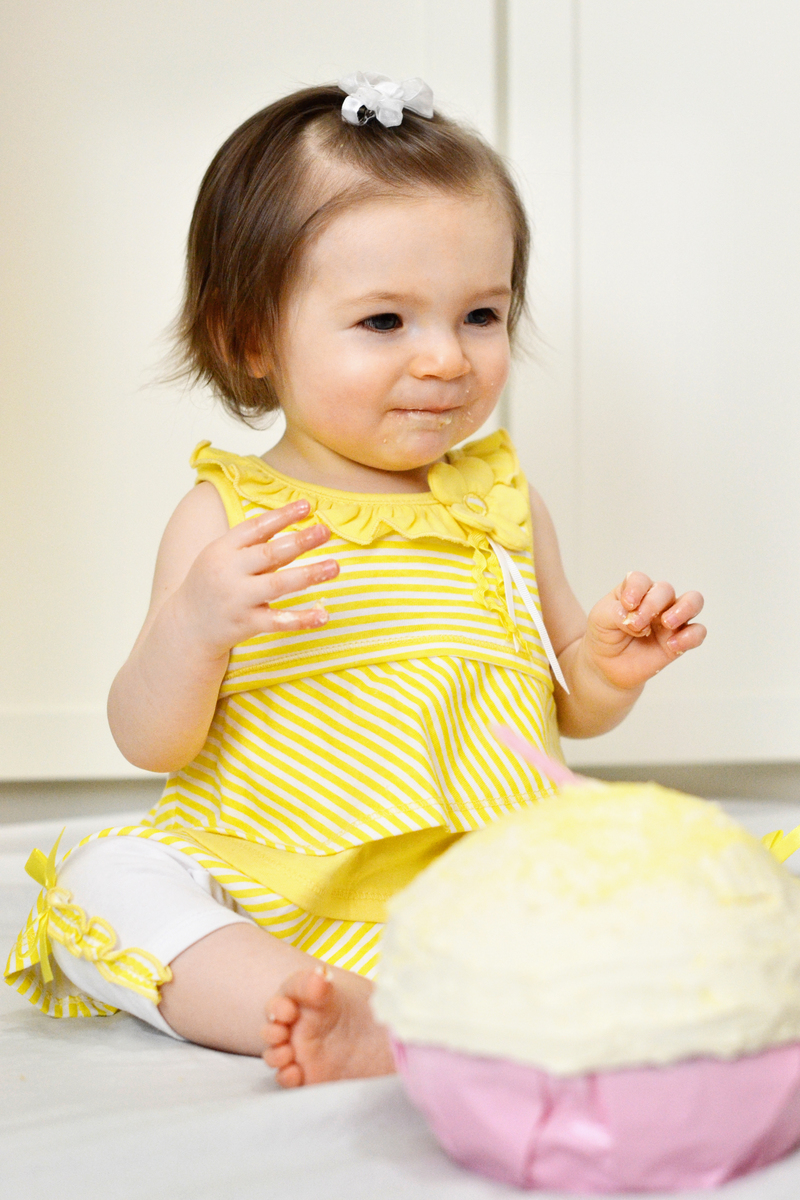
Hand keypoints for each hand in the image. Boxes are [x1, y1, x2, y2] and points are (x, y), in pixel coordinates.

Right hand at [173, 500, 338, 659]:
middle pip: (270, 553)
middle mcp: (229, 572)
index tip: (307, 506)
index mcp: (222, 549)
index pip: (256, 527)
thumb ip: (253, 544)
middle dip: (300, 541)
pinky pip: (278, 621)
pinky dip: (302, 619)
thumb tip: (295, 526)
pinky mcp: (245, 624)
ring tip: (334, 566)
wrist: (185, 626)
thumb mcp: (221, 556)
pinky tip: (323, 615)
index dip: (282, 516)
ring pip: (278, 585)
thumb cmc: (212, 584)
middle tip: (326, 531)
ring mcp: (237, 599)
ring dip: (309, 574)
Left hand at [584, 571, 705, 692]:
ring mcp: (671, 619)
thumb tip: (635, 616)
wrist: (608, 667)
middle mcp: (655, 601)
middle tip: (638, 623)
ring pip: (693, 601)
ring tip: (667, 623)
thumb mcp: (600, 620)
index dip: (636, 589)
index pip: (640, 580)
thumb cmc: (605, 636)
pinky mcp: (681, 640)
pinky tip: (671, 645)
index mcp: (634, 591)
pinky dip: (690, 636)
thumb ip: (615, 613)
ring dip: (683, 609)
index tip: (627, 605)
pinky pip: (698, 632)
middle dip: (652, 604)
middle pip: (665, 589)